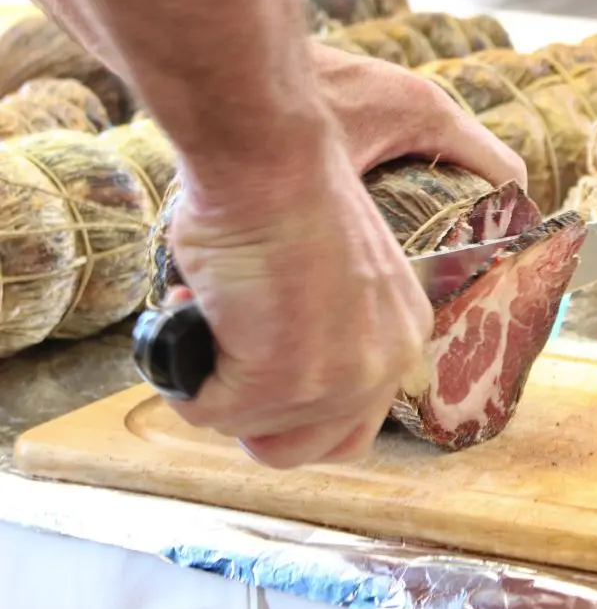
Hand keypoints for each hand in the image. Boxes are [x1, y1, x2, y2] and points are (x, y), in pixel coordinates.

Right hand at [163, 46, 524, 469]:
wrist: (272, 160)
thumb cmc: (288, 192)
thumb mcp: (333, 274)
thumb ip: (320, 327)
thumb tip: (255, 361)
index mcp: (401, 335)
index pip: (351, 426)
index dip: (292, 411)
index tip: (254, 372)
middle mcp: (385, 365)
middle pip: (306, 449)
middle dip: (252, 416)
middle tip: (220, 363)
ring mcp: (338, 379)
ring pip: (252, 433)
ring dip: (214, 385)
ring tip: (209, 314)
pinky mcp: (282, 379)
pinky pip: (209, 411)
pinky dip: (184, 373)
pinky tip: (193, 313)